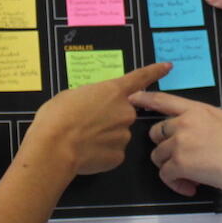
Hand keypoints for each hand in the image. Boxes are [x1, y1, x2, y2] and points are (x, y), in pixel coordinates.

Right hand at [28, 62, 170, 175]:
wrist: (54, 147)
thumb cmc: (57, 118)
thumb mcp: (71, 96)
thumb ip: (90, 98)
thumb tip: (91, 106)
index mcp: (113, 91)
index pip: (140, 78)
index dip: (155, 71)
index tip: (167, 67)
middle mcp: (124, 112)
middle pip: (122, 113)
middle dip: (109, 118)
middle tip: (86, 123)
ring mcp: (123, 135)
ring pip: (117, 134)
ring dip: (104, 136)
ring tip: (81, 139)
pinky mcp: (118, 156)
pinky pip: (112, 152)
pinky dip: (101, 153)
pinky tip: (86, 152)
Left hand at [131, 90, 221, 197]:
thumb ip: (211, 122)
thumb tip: (210, 130)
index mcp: (198, 110)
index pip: (164, 100)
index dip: (145, 98)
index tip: (133, 98)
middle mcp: (184, 124)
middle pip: (156, 132)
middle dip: (164, 146)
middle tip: (178, 157)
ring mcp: (180, 143)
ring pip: (158, 156)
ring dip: (170, 168)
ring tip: (189, 176)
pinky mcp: (179, 164)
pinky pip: (166, 175)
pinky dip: (176, 184)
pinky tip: (190, 187)